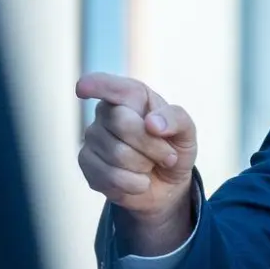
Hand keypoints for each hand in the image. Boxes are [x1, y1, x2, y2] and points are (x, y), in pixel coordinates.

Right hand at [75, 72, 196, 252]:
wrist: (167, 182)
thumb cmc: (173, 148)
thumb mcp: (186, 132)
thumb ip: (176, 119)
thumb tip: (152, 123)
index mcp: (131, 97)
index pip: (110, 86)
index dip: (96, 85)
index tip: (83, 88)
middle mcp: (106, 113)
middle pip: (122, 123)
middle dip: (153, 145)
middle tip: (168, 155)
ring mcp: (92, 138)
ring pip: (118, 154)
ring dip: (145, 166)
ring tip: (150, 165)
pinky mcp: (86, 163)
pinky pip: (111, 176)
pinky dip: (135, 183)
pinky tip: (139, 180)